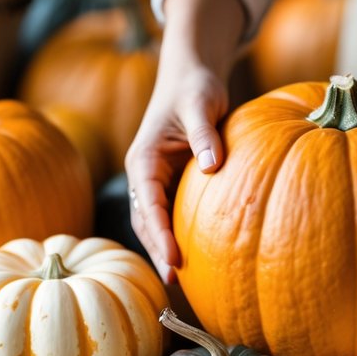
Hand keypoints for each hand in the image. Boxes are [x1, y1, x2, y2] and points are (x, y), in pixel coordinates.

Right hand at [123, 0, 243, 282]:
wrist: (192, 76)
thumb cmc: (195, 86)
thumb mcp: (200, 103)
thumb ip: (204, 133)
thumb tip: (213, 164)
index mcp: (143, 158)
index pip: (146, 202)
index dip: (158, 232)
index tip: (173, 257)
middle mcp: (145, 174)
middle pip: (144, 219)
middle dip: (157, 249)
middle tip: (175, 279)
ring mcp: (157, 182)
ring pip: (155, 221)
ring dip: (165, 248)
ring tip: (183, 279)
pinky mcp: (172, 185)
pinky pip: (173, 215)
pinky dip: (180, 235)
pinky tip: (201, 257)